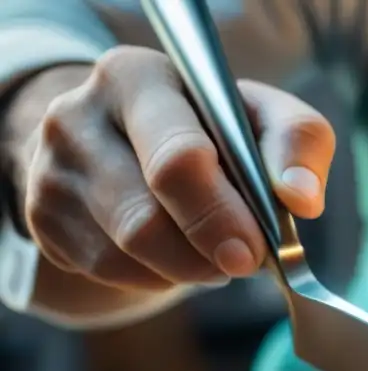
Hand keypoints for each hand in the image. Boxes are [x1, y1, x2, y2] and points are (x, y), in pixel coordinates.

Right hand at [2, 46, 334, 291]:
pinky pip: (109, 270)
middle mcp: (79, 117)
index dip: (220, 215)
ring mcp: (52, 170)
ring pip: (127, 251)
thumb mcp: (262, 119)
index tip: (255, 250)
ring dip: (187, 267)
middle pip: (143, 216)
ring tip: (215, 251)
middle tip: (243, 264)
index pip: (177, 158)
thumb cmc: (213, 130)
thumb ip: (297, 144)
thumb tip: (302, 198)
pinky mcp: (44, 218)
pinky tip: (177, 254)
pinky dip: (157, 274)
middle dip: (204, 251)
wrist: (135, 142)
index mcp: (137, 79)